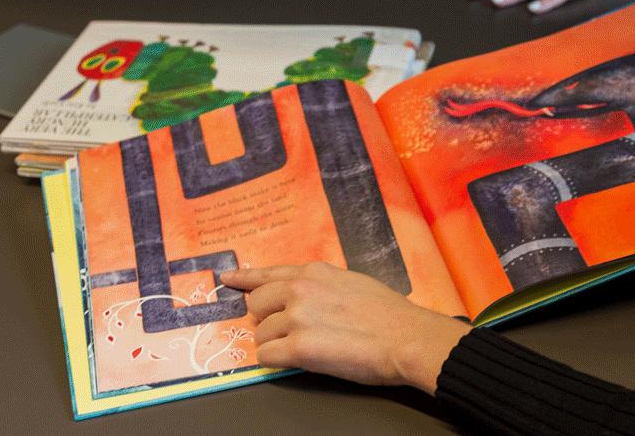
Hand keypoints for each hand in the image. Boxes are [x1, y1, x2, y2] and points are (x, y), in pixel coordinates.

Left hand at [220, 262, 470, 393]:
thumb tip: (303, 297)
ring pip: (260, 334)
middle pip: (256, 305)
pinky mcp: (298, 348)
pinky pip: (266, 356)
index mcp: (313, 273)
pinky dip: (276, 361)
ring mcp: (296, 318)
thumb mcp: (352, 282)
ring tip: (306, 348)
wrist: (406, 338)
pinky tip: (296, 360)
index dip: (244, 279)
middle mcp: (299, 290)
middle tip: (289, 332)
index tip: (228, 280)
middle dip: (267, 320)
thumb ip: (321, 285)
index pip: (267, 273)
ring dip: (276, 344)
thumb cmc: (389, 315)